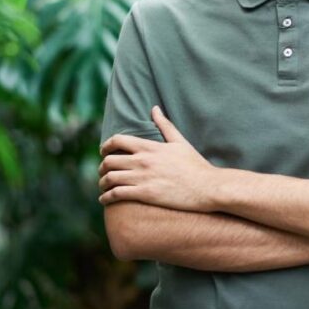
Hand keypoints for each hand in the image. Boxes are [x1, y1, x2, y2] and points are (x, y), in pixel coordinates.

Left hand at [98, 105, 217, 210]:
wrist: (206, 187)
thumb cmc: (195, 165)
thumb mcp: (180, 142)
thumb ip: (165, 125)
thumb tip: (154, 109)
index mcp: (150, 147)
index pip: (118, 140)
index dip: (107, 145)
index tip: (104, 151)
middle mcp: (143, 161)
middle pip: (109, 160)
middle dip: (103, 166)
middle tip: (104, 171)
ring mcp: (142, 178)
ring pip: (109, 178)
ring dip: (102, 182)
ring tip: (104, 185)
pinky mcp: (145, 194)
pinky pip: (116, 194)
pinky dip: (106, 197)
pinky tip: (105, 199)